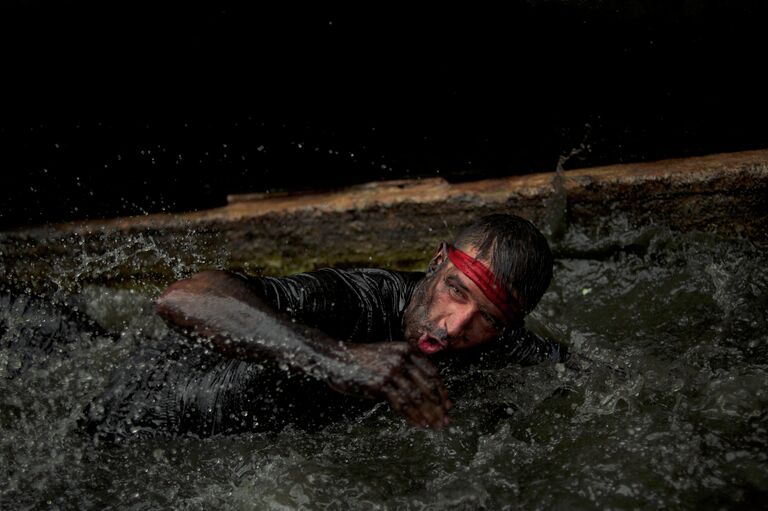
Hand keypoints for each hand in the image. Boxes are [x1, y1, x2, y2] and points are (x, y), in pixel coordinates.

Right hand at [329, 342, 451, 429]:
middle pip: (428, 385)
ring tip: (436, 426)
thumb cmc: (361, 359)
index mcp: (407, 349)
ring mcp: (391, 370)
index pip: (433, 372)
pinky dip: (413, 416)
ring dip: (429, 414)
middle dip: (439, 405)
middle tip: (446, 419)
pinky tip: (420, 424)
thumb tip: (422, 391)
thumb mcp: (387, 355)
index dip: (442, 391)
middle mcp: (402, 358)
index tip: (448, 405)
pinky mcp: (380, 384)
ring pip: (417, 397)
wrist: (336, 357)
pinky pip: (402, 403)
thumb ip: (404, 367)